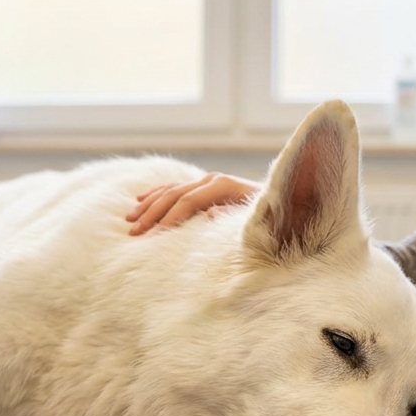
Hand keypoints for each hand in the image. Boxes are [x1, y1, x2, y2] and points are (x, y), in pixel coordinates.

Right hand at [126, 173, 260, 234]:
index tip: (153, 236)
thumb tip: (210, 214)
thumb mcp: (257, 221)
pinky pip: (174, 187)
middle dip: (152, 214)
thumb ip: (234, 218)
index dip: (170, 218)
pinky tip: (140, 201)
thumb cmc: (272, 219)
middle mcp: (213, 179)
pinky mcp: (205, 185)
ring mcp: (207, 180)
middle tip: (134, 231)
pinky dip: (156, 194)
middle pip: (174, 195)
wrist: (285, 205)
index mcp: (224, 186)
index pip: (188, 201)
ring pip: (170, 190)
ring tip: (129, 219)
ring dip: (149, 205)